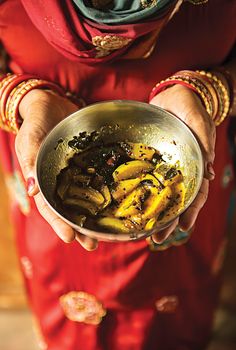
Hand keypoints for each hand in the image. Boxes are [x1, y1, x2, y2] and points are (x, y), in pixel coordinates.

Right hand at [15, 89, 96, 250]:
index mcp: (43, 181)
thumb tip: (31, 190)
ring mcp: (77, 174)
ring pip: (86, 201)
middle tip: (92, 245)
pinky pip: (99, 180)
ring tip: (105, 235)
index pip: (50, 207)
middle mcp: (61, 182)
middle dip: (79, 229)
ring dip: (94, 218)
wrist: (53, 103)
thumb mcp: (29, 139)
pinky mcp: (91, 164)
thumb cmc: (37, 121)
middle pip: (69, 210)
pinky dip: (106, 193)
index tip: (69, 239)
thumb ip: (30, 160)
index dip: (58, 224)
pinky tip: (116, 204)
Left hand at [150, 84, 215, 242]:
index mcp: (195, 165)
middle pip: (176, 201)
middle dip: (168, 220)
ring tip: (144, 232)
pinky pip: (145, 181)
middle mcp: (180, 171)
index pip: (196, 194)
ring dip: (154, 214)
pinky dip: (141, 196)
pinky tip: (133, 208)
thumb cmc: (189, 107)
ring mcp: (164, 168)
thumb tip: (207, 172)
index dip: (190, 212)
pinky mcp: (150, 162)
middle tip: (156, 238)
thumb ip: (203, 141)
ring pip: (160, 196)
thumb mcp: (198, 120)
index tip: (182, 227)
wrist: (173, 96)